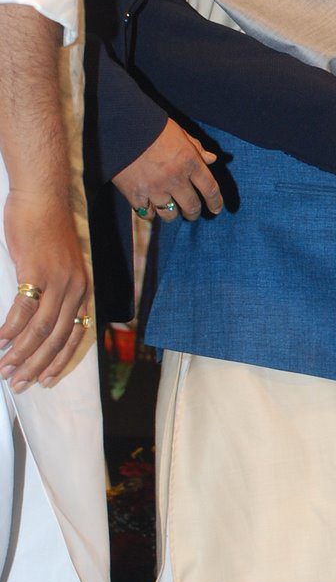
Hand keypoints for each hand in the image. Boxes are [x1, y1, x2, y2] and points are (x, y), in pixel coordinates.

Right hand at [0, 190, 91, 390]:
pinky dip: (10, 330)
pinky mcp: (37, 272)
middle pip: (56, 338)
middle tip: (17, 383)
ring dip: (20, 353)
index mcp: (82, 290)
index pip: (75, 334)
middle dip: (36, 365)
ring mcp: (58, 281)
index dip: (59, 360)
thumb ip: (52, 291)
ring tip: (3, 368)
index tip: (45, 379)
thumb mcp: (56, 265)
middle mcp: (75, 289)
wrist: (42, 198)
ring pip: (40, 329)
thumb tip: (36, 317)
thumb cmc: (44, 229)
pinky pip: (23, 310)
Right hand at [113, 119, 222, 221]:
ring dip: (172, 214)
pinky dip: (150, 212)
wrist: (120, 126)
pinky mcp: (135, 194)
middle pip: (191, 206)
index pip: (210, 188)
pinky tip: (150, 206)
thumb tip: (212, 159)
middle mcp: (175, 178)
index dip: (215, 202)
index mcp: (189, 162)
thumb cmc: (152, 127)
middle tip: (191, 214)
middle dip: (193, 213)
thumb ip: (196, 148)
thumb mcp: (179, 133)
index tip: (216, 209)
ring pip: (170, 215)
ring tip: (170, 210)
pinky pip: (147, 214)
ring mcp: (155, 188)